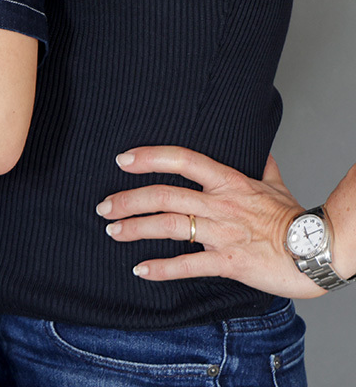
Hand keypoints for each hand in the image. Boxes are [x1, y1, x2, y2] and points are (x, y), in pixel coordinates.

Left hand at [96, 145, 324, 297]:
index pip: (182, 159)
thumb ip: (261, 165)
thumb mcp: (274, 183)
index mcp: (228, 180)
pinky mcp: (229, 262)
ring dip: (136, 228)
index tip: (122, 159)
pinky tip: (141, 270)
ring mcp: (223, 233)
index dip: (149, 157)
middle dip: (128, 199)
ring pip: (170, 226)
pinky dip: (162, 268)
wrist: (315, 249)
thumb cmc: (294, 216)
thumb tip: (258, 149)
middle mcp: (220, 203)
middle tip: (104, 206)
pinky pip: (189, 265)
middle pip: (165, 195)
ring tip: (113, 231)